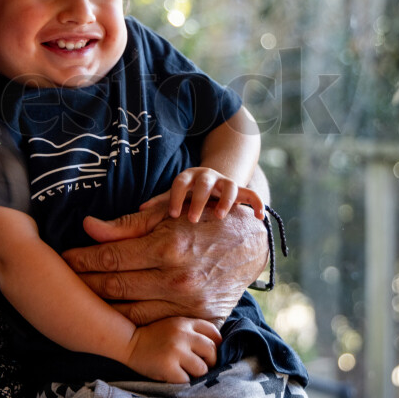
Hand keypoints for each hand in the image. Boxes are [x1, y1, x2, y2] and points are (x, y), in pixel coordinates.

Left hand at [61, 199, 267, 327]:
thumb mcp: (166, 215)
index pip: (110, 258)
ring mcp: (190, 303)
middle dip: (85, 284)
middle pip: (116, 287)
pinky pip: (157, 326)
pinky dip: (133, 324)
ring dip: (103, 308)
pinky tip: (114, 316)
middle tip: (64, 280)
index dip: (82, 259)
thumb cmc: (202, 220)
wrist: (250, 242)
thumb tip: (87, 227)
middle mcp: (178, 279)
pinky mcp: (201, 318)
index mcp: (167, 248)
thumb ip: (126, 225)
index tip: (65, 258)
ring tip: (82, 299)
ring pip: (132, 314)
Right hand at [124, 317, 220, 383]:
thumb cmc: (154, 337)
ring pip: (202, 369)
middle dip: (210, 362)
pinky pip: (187, 380)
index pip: (213, 333)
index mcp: (185, 323)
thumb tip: (215, 348)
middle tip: (201, 366)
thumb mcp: (174, 325)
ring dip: (196, 373)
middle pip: (212, 351)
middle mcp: (182, 335)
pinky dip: (183, 381)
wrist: (129, 342)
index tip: (210, 353)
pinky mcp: (168, 366)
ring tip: (186, 371)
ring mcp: (175, 350)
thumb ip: (192, 331)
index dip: (216, 345)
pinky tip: (174, 375)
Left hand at [142, 168, 264, 222]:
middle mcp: (207, 177)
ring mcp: (225, 182)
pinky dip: (257, 204)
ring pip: (229, 186)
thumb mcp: (176, 195)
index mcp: (188, 177)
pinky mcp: (240, 190)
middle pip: (204, 183)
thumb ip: (160, 202)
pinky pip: (252, 194)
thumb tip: (139, 211)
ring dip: (226, 201)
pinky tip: (259, 217)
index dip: (176, 197)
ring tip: (221, 217)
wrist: (213, 181)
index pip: (180, 182)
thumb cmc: (188, 194)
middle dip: (199, 200)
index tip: (172, 214)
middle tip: (193, 219)